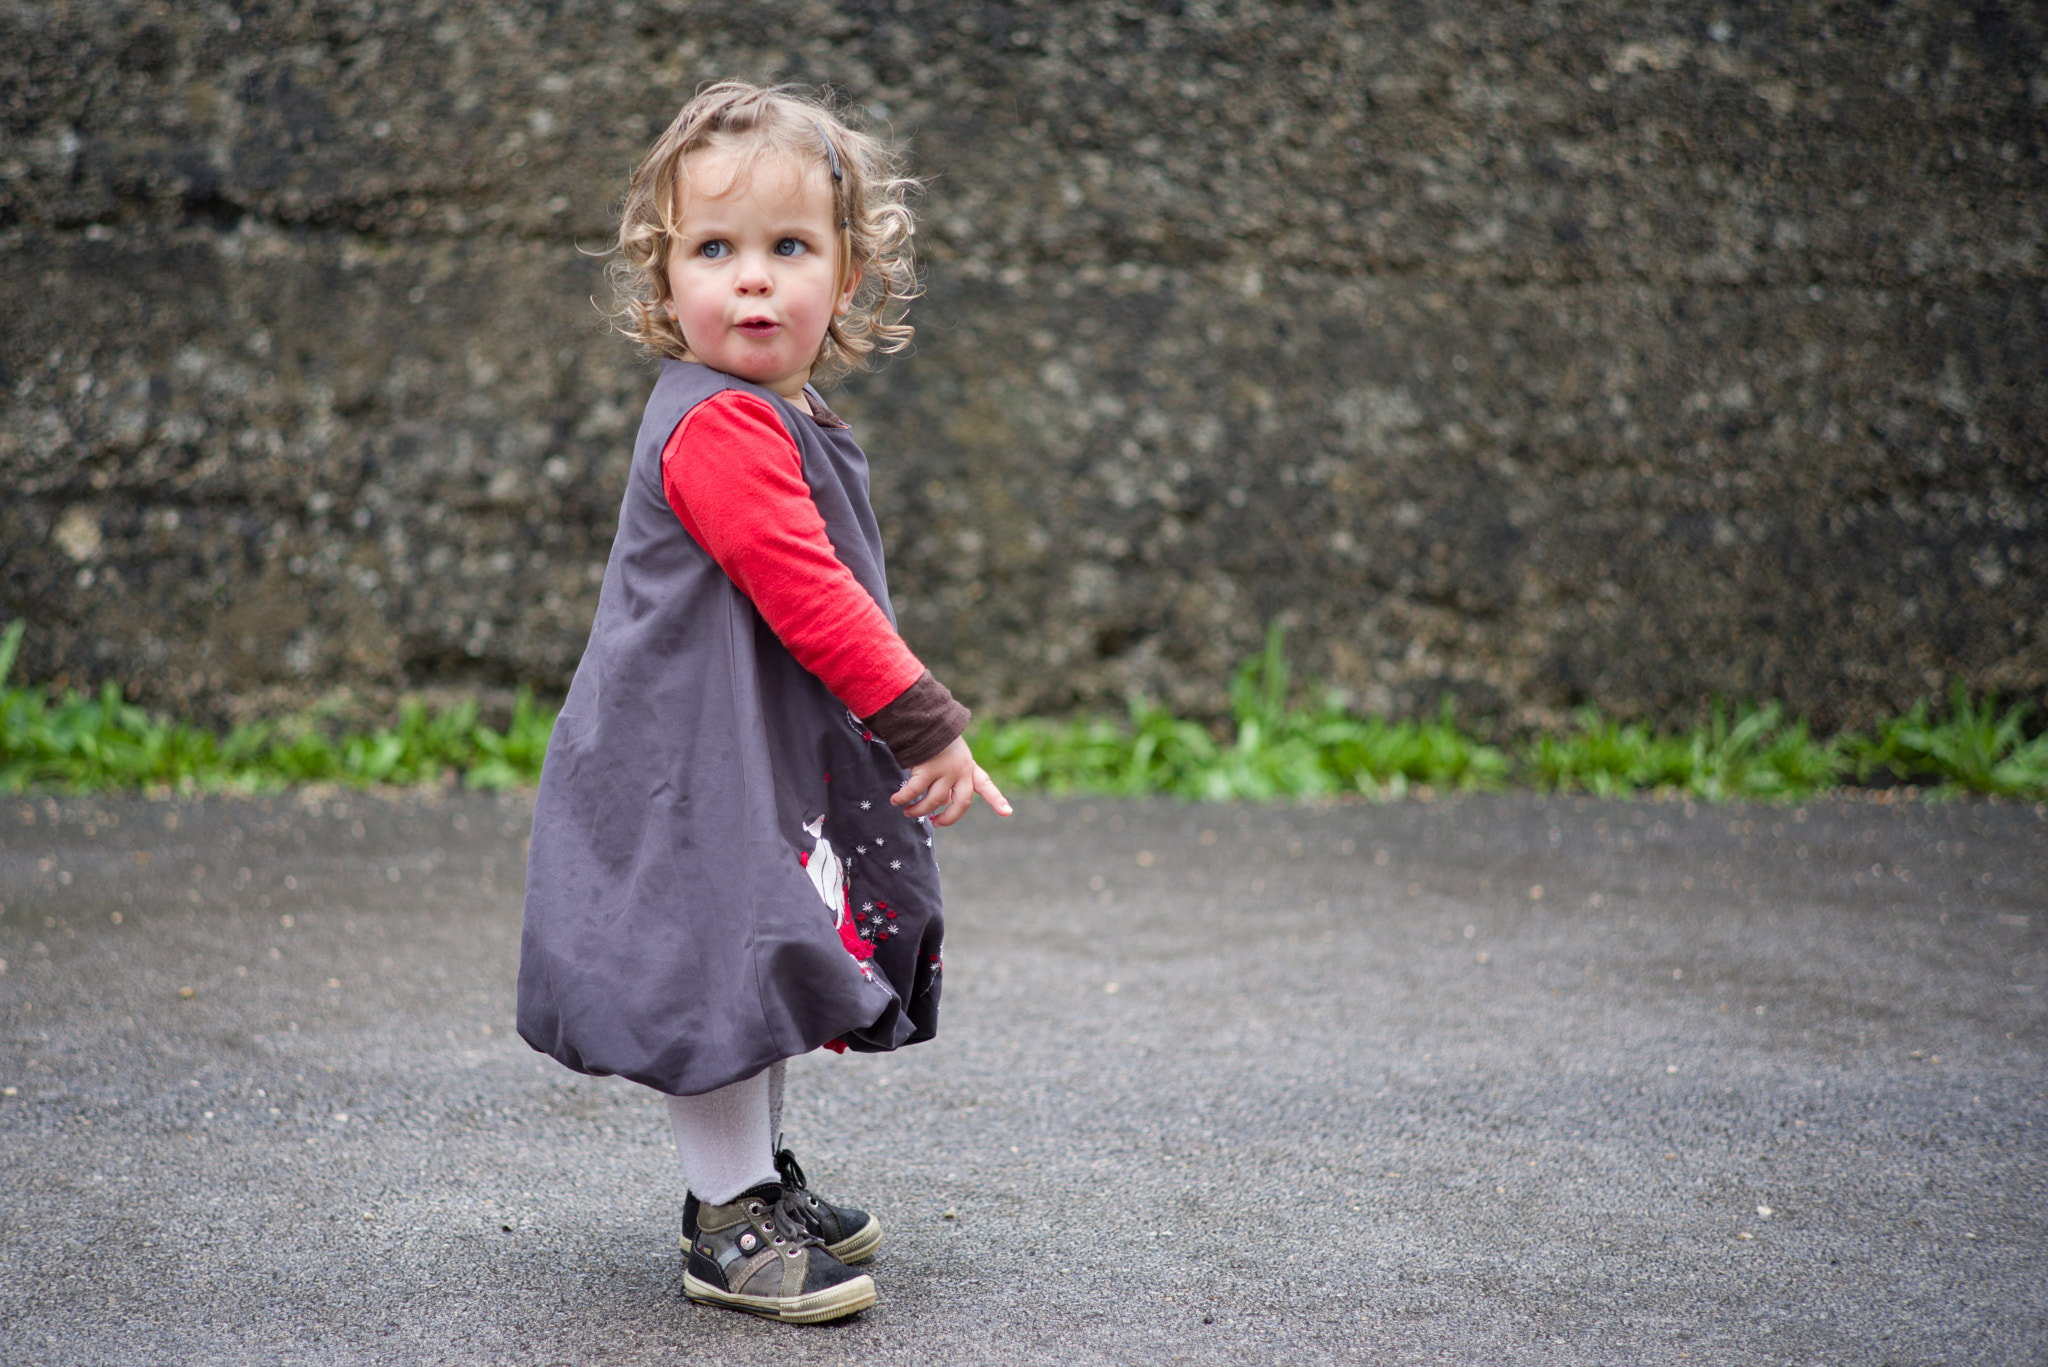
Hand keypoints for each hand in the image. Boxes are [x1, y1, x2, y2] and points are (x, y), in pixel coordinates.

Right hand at [890, 735, 1012, 826]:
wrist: (923, 717)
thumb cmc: (934, 740)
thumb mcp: (950, 759)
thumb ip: (950, 781)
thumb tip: (942, 804)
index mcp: (968, 767)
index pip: (985, 784)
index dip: (997, 800)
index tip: (1007, 813)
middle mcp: (961, 769)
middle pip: (962, 803)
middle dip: (949, 818)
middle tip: (936, 824)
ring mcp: (945, 769)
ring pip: (935, 801)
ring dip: (919, 810)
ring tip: (907, 812)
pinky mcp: (927, 768)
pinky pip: (914, 791)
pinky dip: (903, 798)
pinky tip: (895, 800)